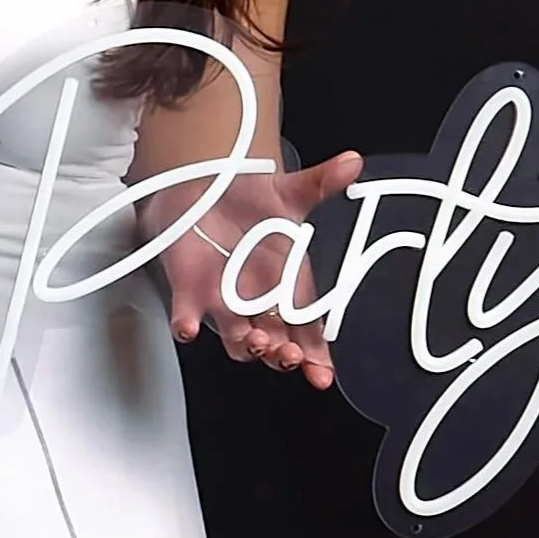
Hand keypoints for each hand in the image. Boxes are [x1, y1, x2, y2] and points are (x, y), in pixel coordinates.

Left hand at [143, 147, 362, 384]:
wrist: (201, 191)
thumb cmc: (247, 203)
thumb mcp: (288, 193)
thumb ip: (320, 183)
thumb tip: (351, 163)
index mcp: (290, 286)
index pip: (308, 330)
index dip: (317, 354)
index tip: (322, 373)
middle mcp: (260, 302)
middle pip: (277, 344)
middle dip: (284, 355)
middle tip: (290, 355)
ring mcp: (225, 302)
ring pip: (238, 340)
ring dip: (246, 344)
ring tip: (254, 339)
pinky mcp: (191, 293)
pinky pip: (188, 317)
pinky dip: (187, 324)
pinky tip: (189, 328)